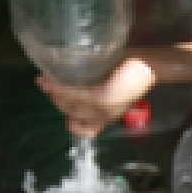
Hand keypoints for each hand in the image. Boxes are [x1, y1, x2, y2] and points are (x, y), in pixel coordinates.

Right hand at [38, 58, 156, 137]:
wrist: (148, 64)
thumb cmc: (128, 69)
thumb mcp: (106, 81)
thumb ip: (89, 84)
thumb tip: (63, 76)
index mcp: (105, 116)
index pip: (81, 129)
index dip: (67, 119)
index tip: (57, 102)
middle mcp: (104, 116)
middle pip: (70, 114)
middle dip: (54, 99)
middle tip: (44, 82)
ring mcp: (104, 109)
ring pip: (70, 106)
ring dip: (53, 93)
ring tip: (43, 80)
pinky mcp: (104, 99)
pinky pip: (76, 97)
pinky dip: (61, 89)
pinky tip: (51, 80)